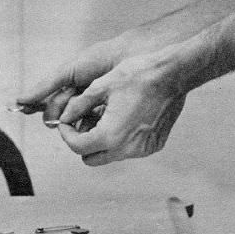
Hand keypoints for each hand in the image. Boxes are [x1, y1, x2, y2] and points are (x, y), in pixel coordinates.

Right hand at [15, 37, 125, 123]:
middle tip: (59, 114)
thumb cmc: (100, 59)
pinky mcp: (109, 115)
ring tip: (75, 117)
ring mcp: (95, 107)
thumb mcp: (69, 71)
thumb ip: (46, 86)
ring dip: (73, 121)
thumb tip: (21, 99)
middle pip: (60, 113)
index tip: (25, 110)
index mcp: (71, 86)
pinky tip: (91, 121)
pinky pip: (94, 125)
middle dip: (57, 113)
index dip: (38, 106)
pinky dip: (90, 124)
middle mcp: (82, 98)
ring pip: (76, 122)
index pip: (49, 101)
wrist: (130, 57)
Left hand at [55, 51, 186, 165]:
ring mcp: (142, 150)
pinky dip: (121, 139)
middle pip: (91, 158)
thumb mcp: (101, 86)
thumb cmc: (136, 76)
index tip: (66, 121)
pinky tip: (124, 117)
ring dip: (102, 141)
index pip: (77, 147)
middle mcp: (126, 149)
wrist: (172, 75)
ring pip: (110, 155)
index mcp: (110, 135)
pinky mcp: (154, 146)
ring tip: (105, 116)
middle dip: (82, 142)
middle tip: (83, 122)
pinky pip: (129, 149)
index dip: (66, 133)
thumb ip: (78, 106)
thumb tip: (63, 117)